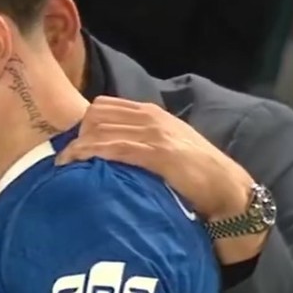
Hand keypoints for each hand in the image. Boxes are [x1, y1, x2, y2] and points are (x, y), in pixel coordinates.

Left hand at [58, 97, 254, 220]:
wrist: (227, 187)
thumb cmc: (196, 172)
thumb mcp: (167, 144)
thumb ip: (142, 138)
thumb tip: (111, 145)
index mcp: (152, 113)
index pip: (103, 106)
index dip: (83, 123)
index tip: (74, 143)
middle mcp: (150, 118)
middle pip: (95, 115)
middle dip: (77, 135)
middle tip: (70, 157)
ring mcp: (154, 134)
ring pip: (100, 130)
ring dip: (77, 147)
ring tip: (65, 165)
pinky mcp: (156, 154)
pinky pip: (113, 148)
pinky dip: (89, 154)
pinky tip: (76, 164)